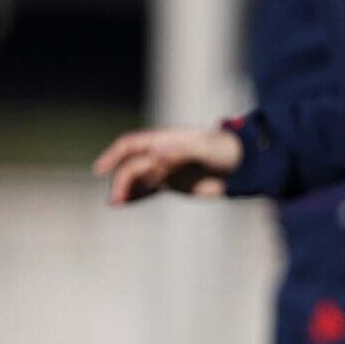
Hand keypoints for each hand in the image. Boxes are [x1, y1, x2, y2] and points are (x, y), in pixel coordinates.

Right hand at [92, 127, 243, 205]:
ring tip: (115, 203)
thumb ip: (181, 152)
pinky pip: (148, 190)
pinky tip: (125, 204)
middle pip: (131, 166)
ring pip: (136, 179)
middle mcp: (162, 153)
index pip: (130, 145)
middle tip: (117, 200)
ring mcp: (166, 169)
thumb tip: (155, 154)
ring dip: (124, 189)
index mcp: (166, 139)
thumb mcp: (205, 149)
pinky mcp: (173, 183)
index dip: (113, 155)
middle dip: (121, 180)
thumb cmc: (226, 150)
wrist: (245, 165)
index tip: (100, 170)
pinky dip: (135, 196)